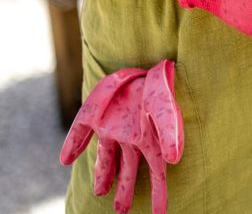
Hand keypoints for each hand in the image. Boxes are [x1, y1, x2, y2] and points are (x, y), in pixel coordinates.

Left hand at [60, 61, 182, 213]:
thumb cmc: (158, 86)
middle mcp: (131, 136)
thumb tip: (173, 160)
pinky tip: (67, 159)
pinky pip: (82, 132)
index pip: (155, 172)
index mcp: (148, 139)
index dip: (159, 194)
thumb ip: (169, 132)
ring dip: (105, 177)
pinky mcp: (96, 116)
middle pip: (130, 170)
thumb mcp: (163, 109)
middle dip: (127, 191)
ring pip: (108, 158)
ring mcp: (113, 127)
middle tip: (123, 212)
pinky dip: (73, 144)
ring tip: (102, 195)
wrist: (145, 63)